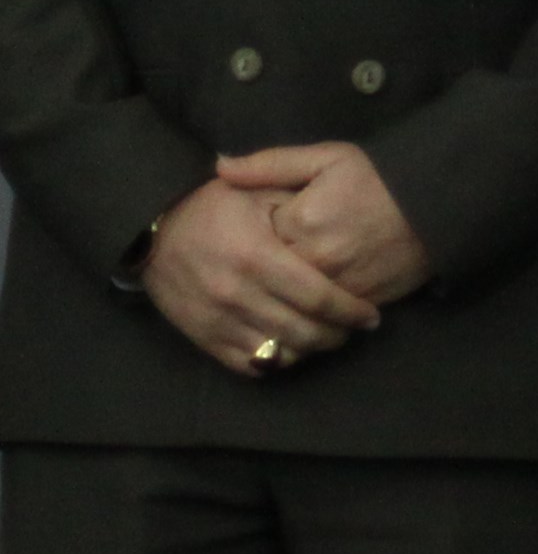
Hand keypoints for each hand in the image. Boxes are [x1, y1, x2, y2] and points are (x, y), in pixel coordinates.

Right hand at [140, 176, 381, 378]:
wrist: (150, 231)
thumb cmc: (212, 207)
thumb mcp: (254, 189)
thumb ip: (296, 200)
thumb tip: (337, 210)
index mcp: (256, 257)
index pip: (318, 297)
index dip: (351, 310)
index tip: (371, 314)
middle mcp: (237, 294)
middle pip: (303, 332)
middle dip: (338, 334)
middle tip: (354, 328)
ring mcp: (218, 320)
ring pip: (279, 353)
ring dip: (311, 350)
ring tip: (327, 337)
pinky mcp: (202, 337)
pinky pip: (248, 364)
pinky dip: (275, 361)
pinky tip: (291, 347)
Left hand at [226, 143, 430, 306]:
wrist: (440, 202)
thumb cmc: (378, 177)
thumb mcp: (326, 158)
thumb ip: (270, 165)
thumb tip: (219, 167)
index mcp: (300, 221)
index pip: (252, 244)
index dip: (247, 243)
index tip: (250, 237)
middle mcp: (317, 259)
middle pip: (269, 282)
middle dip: (259, 281)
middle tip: (251, 276)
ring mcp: (341, 286)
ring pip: (294, 308)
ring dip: (281, 308)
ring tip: (275, 300)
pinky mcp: (363, 303)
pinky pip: (323, 321)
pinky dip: (309, 320)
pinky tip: (301, 314)